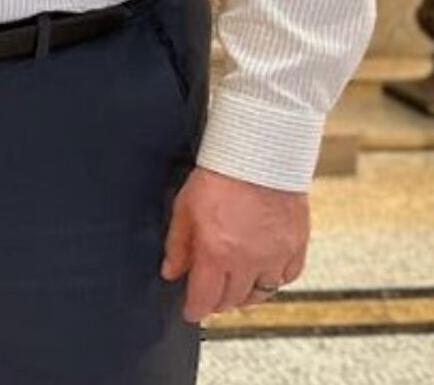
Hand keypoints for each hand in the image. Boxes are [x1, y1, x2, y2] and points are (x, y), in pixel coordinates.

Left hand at [160, 166, 309, 319]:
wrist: (260, 156)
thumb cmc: (220, 177)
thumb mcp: (184, 208)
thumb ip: (177, 245)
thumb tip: (171, 272)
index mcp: (217, 252)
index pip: (205, 297)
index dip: (195, 309)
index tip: (191, 312)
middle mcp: (249, 261)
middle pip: (232, 299)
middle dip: (217, 301)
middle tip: (208, 296)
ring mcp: (276, 256)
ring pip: (261, 293)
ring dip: (244, 295)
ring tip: (233, 287)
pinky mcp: (297, 247)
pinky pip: (286, 278)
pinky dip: (272, 280)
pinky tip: (260, 272)